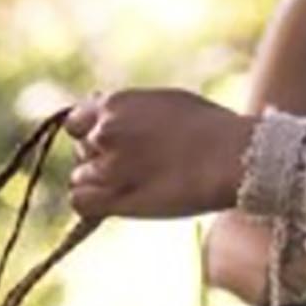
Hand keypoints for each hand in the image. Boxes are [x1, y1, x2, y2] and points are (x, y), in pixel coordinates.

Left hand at [69, 90, 254, 221]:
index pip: (75, 121)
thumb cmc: (209, 128)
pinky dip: (91, 204)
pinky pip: (80, 202)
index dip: (89, 133)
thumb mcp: (165, 101)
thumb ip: (129, 108)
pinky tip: (114, 203)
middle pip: (80, 151)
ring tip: (133, 185)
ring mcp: (108, 167)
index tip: (108, 144)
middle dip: (99, 159)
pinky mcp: (116, 199)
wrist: (231, 158)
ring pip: (80, 178)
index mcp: (116, 104)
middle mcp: (105, 133)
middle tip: (132, 167)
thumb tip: (104, 107)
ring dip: (99, 184)